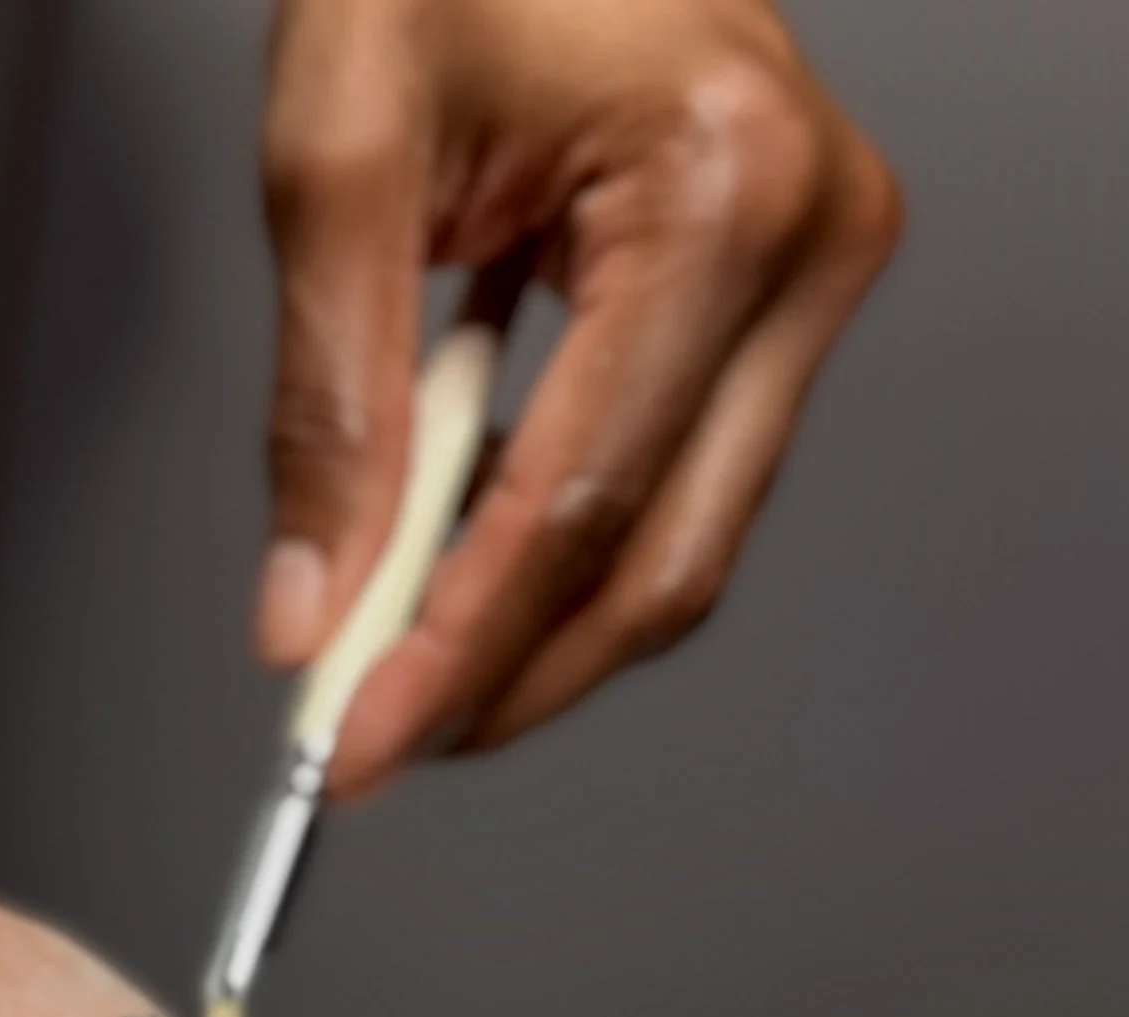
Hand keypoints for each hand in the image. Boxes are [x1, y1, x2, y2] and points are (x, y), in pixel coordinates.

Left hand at [256, 0, 900, 792]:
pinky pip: (674, 477)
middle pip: (657, 562)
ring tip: (390, 651)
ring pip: (677, 544)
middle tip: (369, 743)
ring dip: (529, 626)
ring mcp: (815, 265)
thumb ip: (325, 405)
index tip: (352, 747)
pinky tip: (455, 549)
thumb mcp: (339, 156)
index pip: (576, 502)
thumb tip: (313, 611)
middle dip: (503, 678)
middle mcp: (809, 231)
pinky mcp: (784, 288)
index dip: (456, 653)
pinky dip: (557, 544)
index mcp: (722, 180)